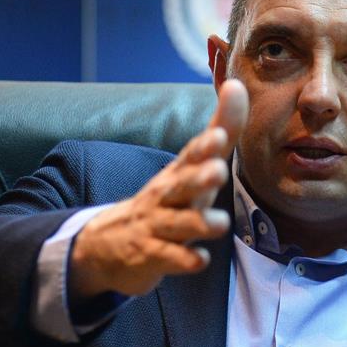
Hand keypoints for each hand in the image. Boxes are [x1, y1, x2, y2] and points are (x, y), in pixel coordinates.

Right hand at [70, 80, 248, 298]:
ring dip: (199, 222)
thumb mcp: (193, 165)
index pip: (191, 154)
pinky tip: (198, 261)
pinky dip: (184, 260)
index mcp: (179, 172)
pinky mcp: (152, 256)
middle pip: (182, 185)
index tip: (218, 136)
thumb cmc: (167, 198)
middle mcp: (167, 195)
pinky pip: (169, 258)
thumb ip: (220, 129)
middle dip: (199, 178)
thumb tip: (238, 85)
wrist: (108, 243)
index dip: (204, 146)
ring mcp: (157, 226)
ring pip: (178, 223)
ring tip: (220, 223)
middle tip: (217, 172)